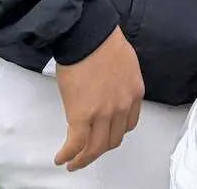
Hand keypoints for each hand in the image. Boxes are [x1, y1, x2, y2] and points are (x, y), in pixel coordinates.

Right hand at [53, 26, 143, 171]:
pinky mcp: (82, 115)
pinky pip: (76, 144)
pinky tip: (61, 158)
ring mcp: (103, 113)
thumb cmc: (102, 40)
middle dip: (101, 149)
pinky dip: (68, 155)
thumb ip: (121, 80)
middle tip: (89, 152)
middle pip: (114, 139)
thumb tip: (109, 86)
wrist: (87, 34)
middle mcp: (123, 106)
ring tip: (73, 162)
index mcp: (134, 92)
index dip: (116, 132)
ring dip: (84, 158)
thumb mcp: (125, 61)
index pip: (129, 123)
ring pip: (96, 147)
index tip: (106, 134)